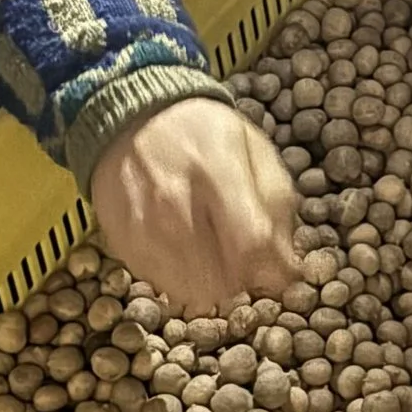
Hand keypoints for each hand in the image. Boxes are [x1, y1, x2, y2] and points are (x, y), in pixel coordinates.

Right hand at [90, 98, 300, 313]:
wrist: (130, 118)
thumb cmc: (203, 133)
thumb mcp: (255, 150)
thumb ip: (277, 207)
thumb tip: (288, 268)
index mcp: (217, 173)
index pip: (254, 247)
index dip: (275, 271)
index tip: (280, 270)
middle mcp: (175, 205)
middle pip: (225, 281)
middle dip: (244, 278)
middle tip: (244, 258)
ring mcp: (143, 228)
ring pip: (194, 293)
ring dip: (213, 283)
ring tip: (213, 253)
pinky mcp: (123, 244)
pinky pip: (165, 285)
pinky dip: (181, 278)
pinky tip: (184, 249)